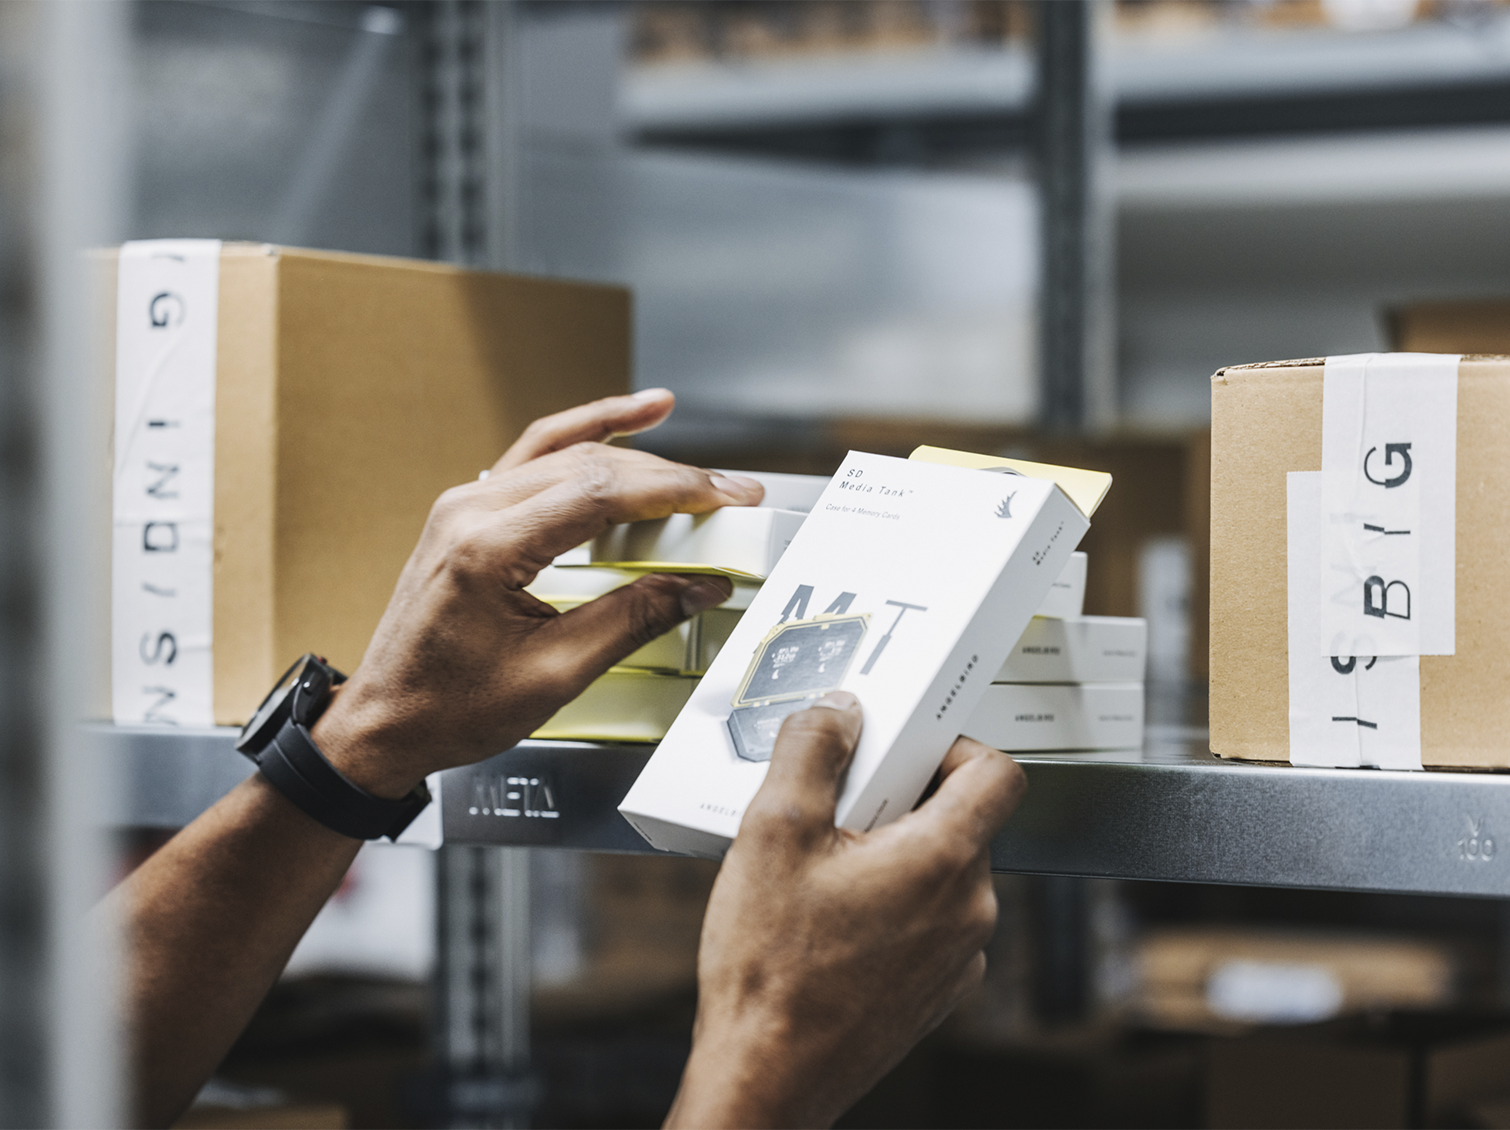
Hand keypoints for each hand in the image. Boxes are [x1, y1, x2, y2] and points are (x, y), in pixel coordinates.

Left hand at [310, 389, 763, 796]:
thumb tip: (695, 587)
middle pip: (590, 465)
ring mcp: (464, 504)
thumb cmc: (448, 708)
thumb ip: (631, 621)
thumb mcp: (555, 675)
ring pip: (567, 455)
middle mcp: (470, 510)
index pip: (600, 492)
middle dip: (669, 477)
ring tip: (697, 467)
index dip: (674, 490)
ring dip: (638, 456)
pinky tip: (626, 418)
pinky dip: (586, 434)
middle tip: (730, 495)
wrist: (383, 723)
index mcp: (487, 548)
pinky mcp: (469, 512)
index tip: (724, 497)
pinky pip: (536, 455)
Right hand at [668, 693, 1025, 1128]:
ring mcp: (958, 956)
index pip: (997, 772)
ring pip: (941, 872)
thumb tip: (837, 712)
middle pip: (960, 819)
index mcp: (942, 861)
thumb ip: (811, 753)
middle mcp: (968, 910)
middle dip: (900, 802)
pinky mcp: (937, 990)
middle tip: (837, 812)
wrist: (767, 1078)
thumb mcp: (773, 832)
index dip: (952, 744)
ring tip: (823, 873)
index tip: (905, 747)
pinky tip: (830, 922)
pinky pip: (929, 921)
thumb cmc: (772, 973)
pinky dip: (892, 905)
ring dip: (893, 855)